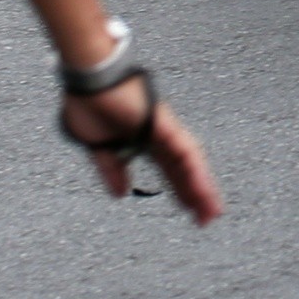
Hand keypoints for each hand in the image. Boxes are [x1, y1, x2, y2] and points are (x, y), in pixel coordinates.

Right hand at [57, 77, 222, 220]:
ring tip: (211, 211)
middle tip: (207, 218)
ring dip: (201, 187)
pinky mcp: (163, 122)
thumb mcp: (97, 146)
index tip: (189, 212)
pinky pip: (184, 149)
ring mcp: (164, 127)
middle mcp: (159, 135)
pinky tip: (202, 189)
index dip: (180, 191)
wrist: (87, 79)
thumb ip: (111, 169)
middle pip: (185, 169)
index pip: (170, 171)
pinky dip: (194, 170)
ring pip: (190, 161)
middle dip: (195, 194)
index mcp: (144, 140)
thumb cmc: (88, 103)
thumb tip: (121, 193)